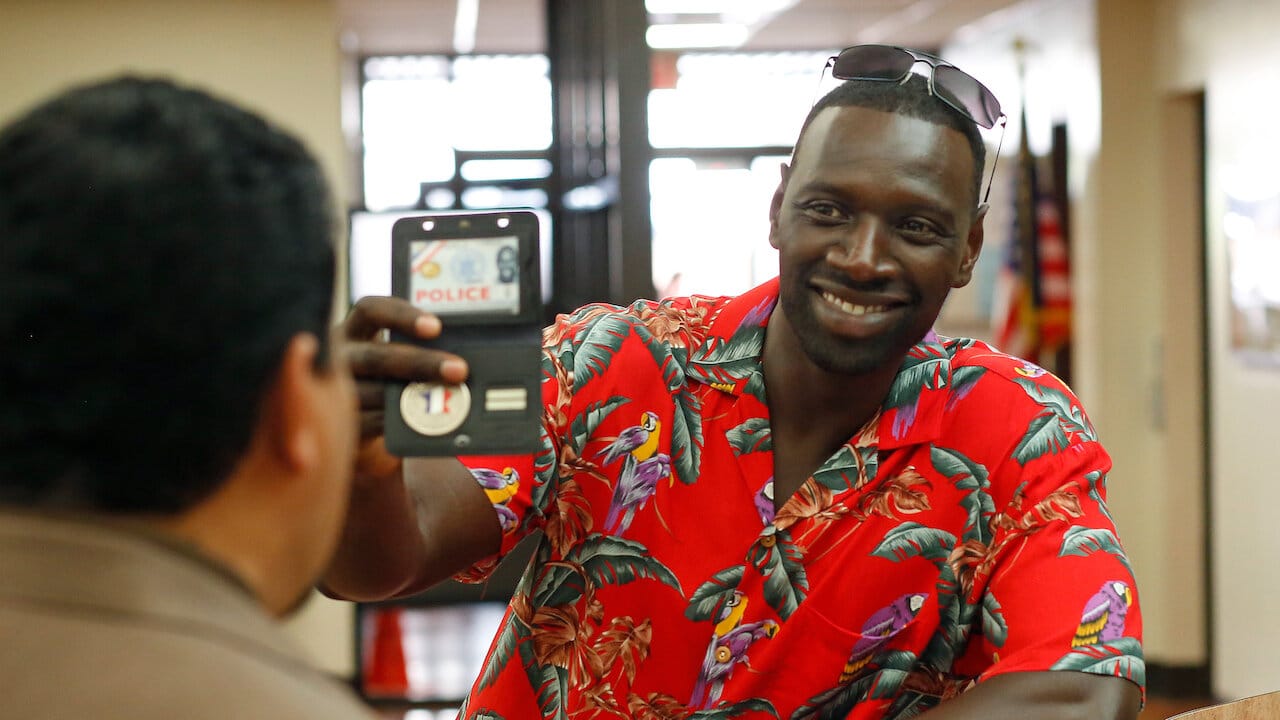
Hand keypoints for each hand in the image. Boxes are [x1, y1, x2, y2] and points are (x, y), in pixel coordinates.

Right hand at [342, 296, 468, 481]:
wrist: (355, 416)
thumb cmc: (384, 373)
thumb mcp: (394, 352)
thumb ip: (418, 346)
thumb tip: (462, 349)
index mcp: (356, 329)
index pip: (370, 310)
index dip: (401, 316)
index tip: (436, 327)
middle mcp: (340, 356)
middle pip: (375, 356)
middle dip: (420, 363)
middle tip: (459, 370)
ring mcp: (335, 390)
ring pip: (371, 392)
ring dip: (410, 397)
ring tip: (448, 400)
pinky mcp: (340, 421)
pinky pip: (368, 421)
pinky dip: (397, 421)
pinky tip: (423, 422)